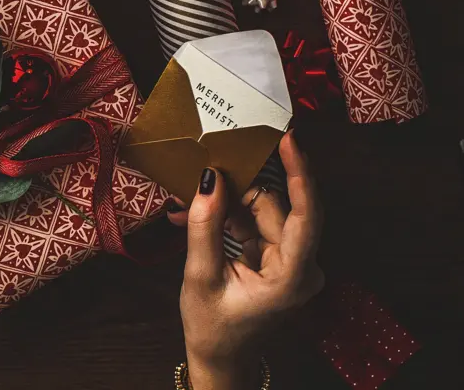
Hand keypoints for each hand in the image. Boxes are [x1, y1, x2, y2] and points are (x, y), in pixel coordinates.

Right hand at [177, 132, 323, 389]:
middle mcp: (301, 265)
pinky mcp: (277, 255)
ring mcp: (291, 259)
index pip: (306, 217)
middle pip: (278, 207)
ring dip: (228, 202)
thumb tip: (209, 177)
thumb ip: (205, 226)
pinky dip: (228, 216)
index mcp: (292, 277)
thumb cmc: (213, 327)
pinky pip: (255, 221)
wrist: (220, 356)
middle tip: (209, 166)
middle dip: (242, 187)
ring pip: (264, 209)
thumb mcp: (201, 277)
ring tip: (190, 203)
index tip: (289, 140)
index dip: (300, 174)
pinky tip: (197, 215)